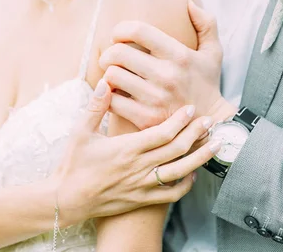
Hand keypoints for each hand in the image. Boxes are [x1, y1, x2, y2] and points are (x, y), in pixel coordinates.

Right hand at [55, 80, 220, 223]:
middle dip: (197, 134)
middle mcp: (139, 168)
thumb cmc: (73, 164)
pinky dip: (186, 183)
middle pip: (176, 150)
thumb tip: (105, 82)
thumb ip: (95, 106)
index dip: (180, 121)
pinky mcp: (141, 200)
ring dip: (200, 157)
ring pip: (179, 172)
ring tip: (216, 145)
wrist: (67, 200)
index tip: (191, 108)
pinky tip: (193, 173)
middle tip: (210, 120)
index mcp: (126, 149)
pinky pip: (170, 194)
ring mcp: (142, 186)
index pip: (162, 133)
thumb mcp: (80, 131)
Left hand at [99, 0, 235, 129]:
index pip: (138, 30)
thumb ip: (206, 23)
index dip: (121, 29)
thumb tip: (188, 3)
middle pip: (118, 53)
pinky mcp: (146, 119)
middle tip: (111, 57)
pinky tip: (116, 94)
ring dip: (108, 74)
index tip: (118, 36)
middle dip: (108, 52)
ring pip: (112, 76)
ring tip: (114, 75)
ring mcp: (155, 99)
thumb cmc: (207, 83)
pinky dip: (109, 96)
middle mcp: (167, 75)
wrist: (211, 124)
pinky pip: (112, 101)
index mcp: (179, 55)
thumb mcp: (213, 52)